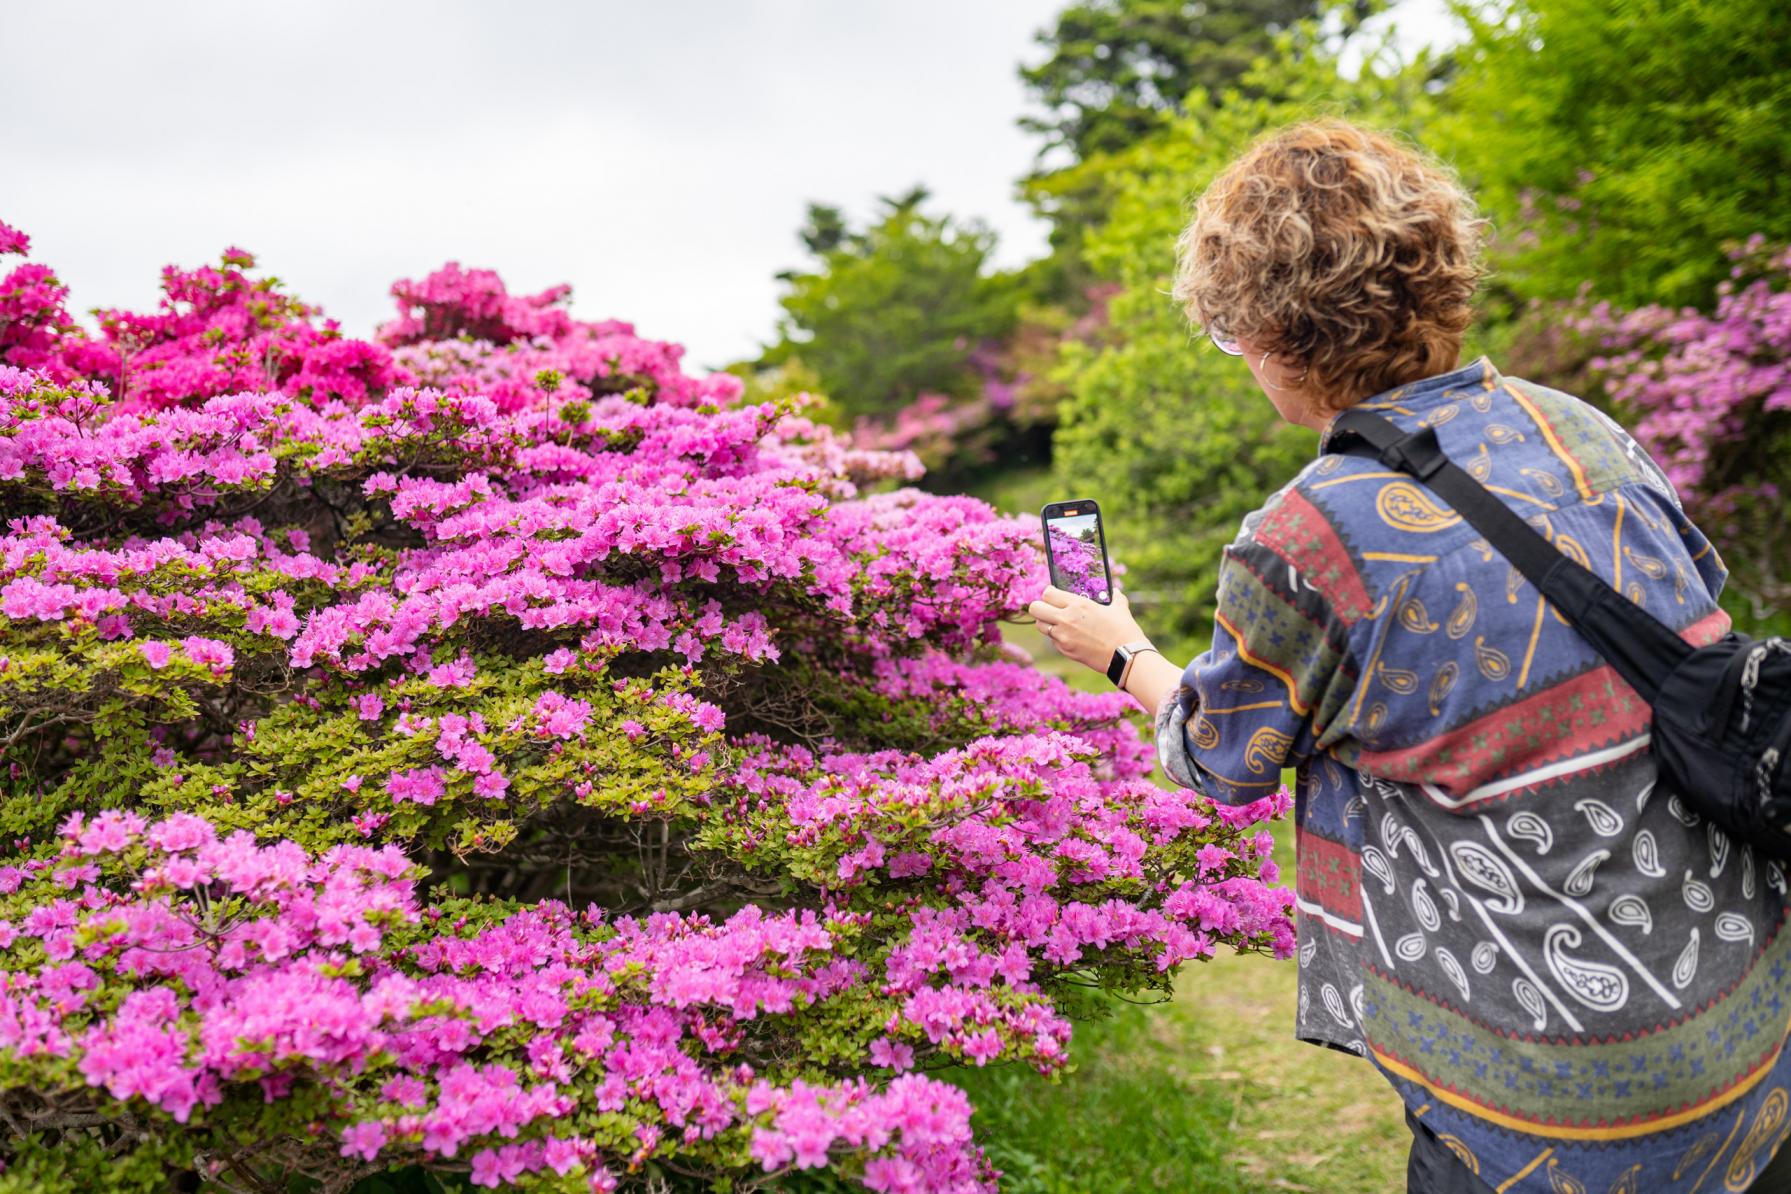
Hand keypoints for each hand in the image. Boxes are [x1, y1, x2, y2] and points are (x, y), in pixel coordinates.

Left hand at [1028, 585, 1146, 673]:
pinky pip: (1052, 640)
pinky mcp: (1065, 650)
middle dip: (1040, 607)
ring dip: (1046, 622)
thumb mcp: (1119, 608)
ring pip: (1039, 625)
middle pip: (1035, 608)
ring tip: (1058, 622)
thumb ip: (1115, 597)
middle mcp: (1066, 619)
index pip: (1047, 593)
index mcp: (1078, 604)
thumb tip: (1116, 592)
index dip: (1049, 593)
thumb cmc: (1124, 630)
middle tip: (1049, 608)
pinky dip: (1057, 637)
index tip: (1055, 595)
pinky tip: (1070, 636)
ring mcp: (1063, 636)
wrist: (1125, 656)